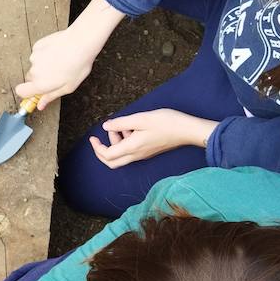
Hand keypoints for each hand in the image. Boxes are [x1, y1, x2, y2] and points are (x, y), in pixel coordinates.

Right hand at [18, 27, 97, 108]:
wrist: (81, 42)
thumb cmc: (78, 65)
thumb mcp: (68, 87)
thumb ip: (51, 96)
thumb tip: (40, 105)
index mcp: (40, 84)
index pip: (21, 92)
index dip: (27, 93)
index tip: (35, 93)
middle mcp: (34, 71)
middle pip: (29, 79)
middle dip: (39, 79)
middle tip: (54, 76)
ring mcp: (34, 57)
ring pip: (35, 65)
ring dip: (43, 65)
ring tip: (59, 62)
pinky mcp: (37, 46)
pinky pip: (37, 54)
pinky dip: (45, 54)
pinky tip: (57, 53)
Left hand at [88, 109, 217, 168]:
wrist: (187, 130)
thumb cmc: (167, 122)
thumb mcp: (141, 118)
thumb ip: (121, 123)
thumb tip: (105, 127)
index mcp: (132, 148)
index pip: (107, 155)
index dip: (97, 148)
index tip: (92, 137)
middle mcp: (136, 155)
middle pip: (112, 162)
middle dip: (102, 151)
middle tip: (99, 138)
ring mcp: (143, 154)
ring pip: (121, 155)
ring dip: (116, 142)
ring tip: (124, 125)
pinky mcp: (148, 151)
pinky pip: (131, 151)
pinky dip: (126, 141)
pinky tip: (132, 128)